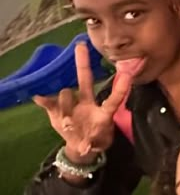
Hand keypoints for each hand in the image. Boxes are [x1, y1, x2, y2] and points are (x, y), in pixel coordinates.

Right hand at [33, 42, 130, 161]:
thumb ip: (87, 146)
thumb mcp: (92, 145)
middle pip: (86, 81)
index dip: (120, 89)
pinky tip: (37, 97)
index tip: (126, 74)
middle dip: (83, 63)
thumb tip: (83, 148)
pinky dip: (45, 101)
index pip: (113, 98)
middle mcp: (88, 104)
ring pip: (66, 94)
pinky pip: (50, 103)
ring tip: (68, 124)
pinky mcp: (57, 110)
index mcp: (102, 112)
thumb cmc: (92, 140)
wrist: (80, 147)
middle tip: (81, 46)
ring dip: (65, 105)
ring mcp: (73, 105)